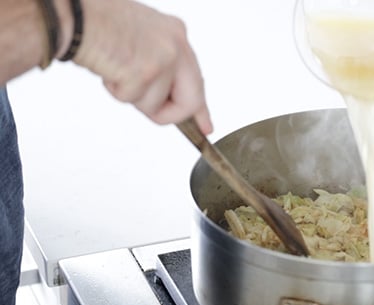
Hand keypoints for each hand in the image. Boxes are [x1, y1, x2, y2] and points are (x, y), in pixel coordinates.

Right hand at [69, 0, 212, 133]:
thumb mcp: (142, 39)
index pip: (197, 79)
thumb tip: (164, 94)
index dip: (200, 109)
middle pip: (189, 101)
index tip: (206, 126)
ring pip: (155, 105)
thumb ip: (159, 63)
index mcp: (176, 34)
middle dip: (168, 113)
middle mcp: (177, 45)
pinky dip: (116, 92)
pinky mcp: (146, 72)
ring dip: (131, 97)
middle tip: (154, 114)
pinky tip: (108, 68)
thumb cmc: (97, 22)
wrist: (73, 13)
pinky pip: (133, 101)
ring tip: (115, 69)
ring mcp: (164, 59)